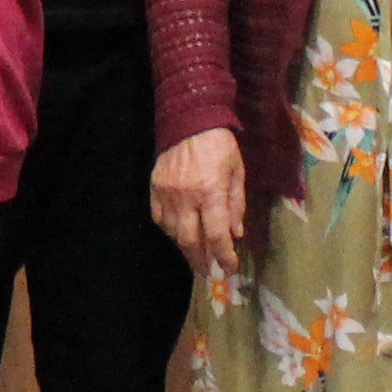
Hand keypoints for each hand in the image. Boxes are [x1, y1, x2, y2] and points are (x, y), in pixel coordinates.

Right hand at [152, 128, 249, 275]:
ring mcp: (167, 194)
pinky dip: (169, 230)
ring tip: (195, 254)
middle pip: (191, 241)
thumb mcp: (237, 172)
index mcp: (211, 192)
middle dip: (201, 261)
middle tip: (208, 271)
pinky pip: (159, 218)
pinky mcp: (155, 188)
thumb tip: (236, 234)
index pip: (217, 234)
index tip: (230, 268)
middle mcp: (187, 197)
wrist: (188, 120)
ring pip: (173, 233)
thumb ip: (236, 204)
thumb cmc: (219, 145)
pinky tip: (178, 233)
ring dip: (185, 248)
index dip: (225, 256)